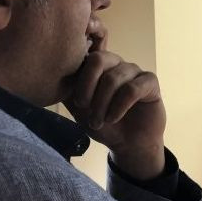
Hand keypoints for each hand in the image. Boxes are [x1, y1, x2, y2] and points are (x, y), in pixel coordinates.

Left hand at [64, 50, 165, 179]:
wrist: (128, 144)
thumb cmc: (103, 124)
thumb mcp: (78, 108)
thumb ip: (67, 90)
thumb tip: (50, 76)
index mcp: (97, 65)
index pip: (84, 56)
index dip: (79, 79)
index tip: (78, 103)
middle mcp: (116, 63)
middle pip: (98, 59)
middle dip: (88, 88)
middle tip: (85, 109)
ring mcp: (134, 71)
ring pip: (114, 78)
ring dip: (102, 104)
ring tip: (98, 121)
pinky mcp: (150, 82)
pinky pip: (132, 88)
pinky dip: (119, 106)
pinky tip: (113, 118)